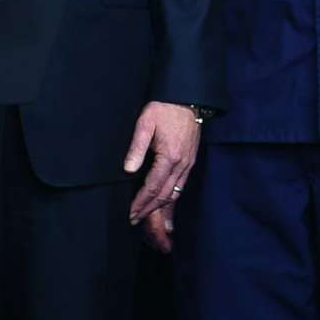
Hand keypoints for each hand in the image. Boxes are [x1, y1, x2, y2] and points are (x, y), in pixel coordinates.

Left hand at [124, 103, 200, 253]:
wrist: (187, 98)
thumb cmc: (164, 108)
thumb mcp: (145, 123)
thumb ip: (136, 147)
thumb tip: (128, 169)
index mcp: (169, 156)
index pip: (152, 187)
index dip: (140, 202)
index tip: (130, 213)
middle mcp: (181, 164)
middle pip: (165, 195)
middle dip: (149, 211)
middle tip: (135, 221)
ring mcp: (188, 164)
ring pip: (175, 193)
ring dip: (161, 209)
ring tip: (150, 221)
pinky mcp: (190, 161)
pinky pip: (181, 186)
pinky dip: (173, 200)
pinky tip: (167, 207)